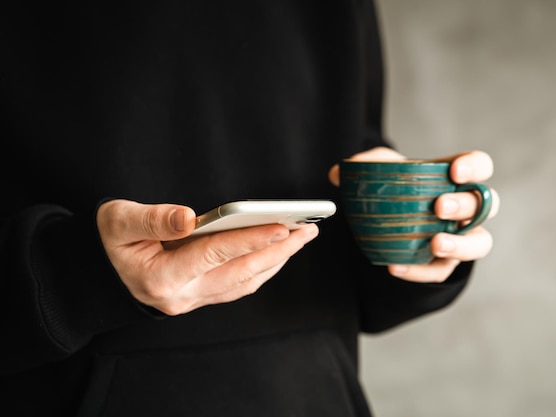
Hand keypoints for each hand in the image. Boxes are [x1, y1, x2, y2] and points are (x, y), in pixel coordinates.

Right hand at [96, 200, 318, 314]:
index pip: (214, 255)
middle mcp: (182, 296)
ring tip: (303, 237)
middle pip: (240, 273)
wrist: (104, 272)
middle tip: (309, 229)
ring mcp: (194, 300)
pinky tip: (280, 252)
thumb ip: (151, 219)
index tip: (282, 227)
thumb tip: (188, 217)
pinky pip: (240, 286)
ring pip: (245, 283)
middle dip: (278, 251)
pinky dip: (263, 269)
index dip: (249, 240)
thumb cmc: (111, 241)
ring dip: (277, 261)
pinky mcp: (203, 297)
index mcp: (161, 277)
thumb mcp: (117, 221)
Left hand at [328, 146, 499, 282]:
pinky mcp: (444, 263)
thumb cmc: (397, 189)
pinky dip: (420, 271)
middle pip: (484, 205)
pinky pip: (440, 271)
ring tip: (436, 243)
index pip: (480, 166)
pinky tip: (396, 266)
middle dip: (464, 206)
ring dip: (461, 243)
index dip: (474, 167)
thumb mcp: (380, 170)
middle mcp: (466, 209)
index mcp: (456, 177)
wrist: (392, 221)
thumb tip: (338, 173)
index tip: (454, 171)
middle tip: (439, 207)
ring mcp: (460, 237)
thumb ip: (363, 166)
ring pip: (479, 243)